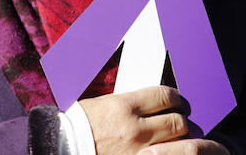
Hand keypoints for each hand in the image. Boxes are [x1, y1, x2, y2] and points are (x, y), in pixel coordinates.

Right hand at [79, 86, 227, 154]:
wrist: (63, 148)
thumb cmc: (79, 126)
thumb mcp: (103, 105)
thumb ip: (130, 102)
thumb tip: (154, 101)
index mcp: (123, 106)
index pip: (165, 96)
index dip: (176, 98)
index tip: (177, 101)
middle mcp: (134, 128)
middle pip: (177, 120)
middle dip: (182, 119)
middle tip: (181, 119)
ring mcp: (138, 151)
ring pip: (177, 143)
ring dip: (181, 139)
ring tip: (177, 138)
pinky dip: (172, 152)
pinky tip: (168, 150)